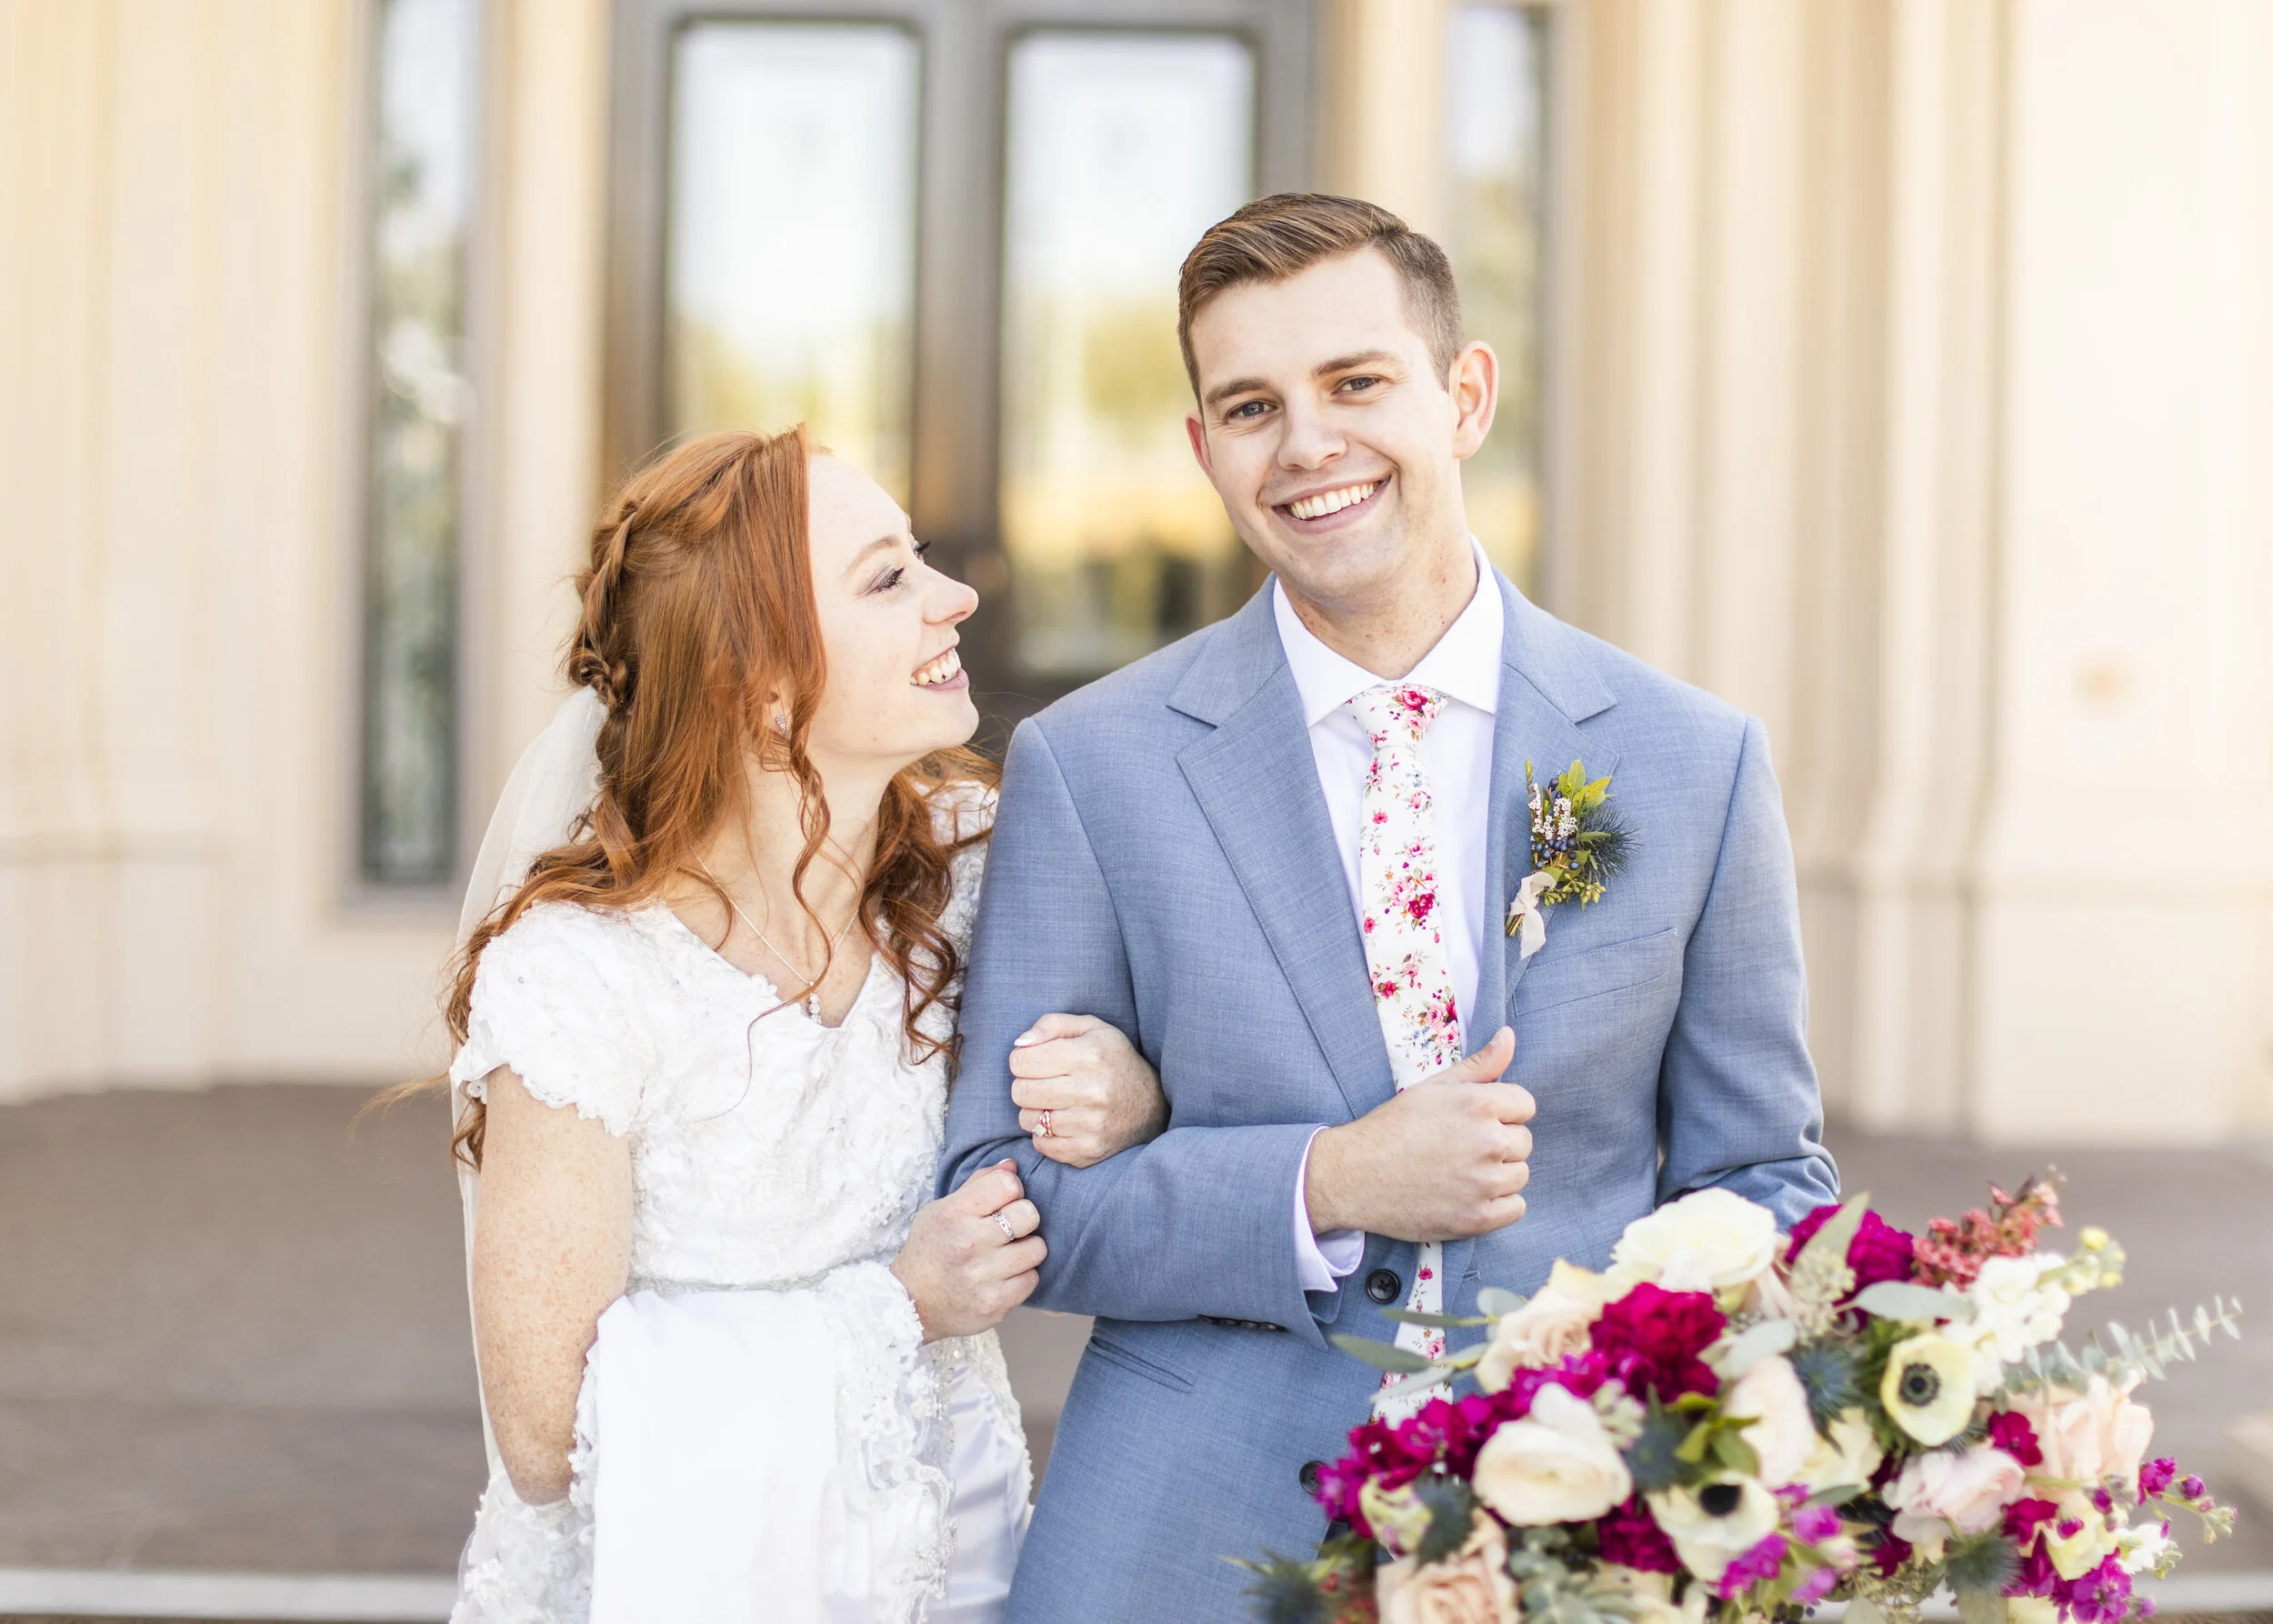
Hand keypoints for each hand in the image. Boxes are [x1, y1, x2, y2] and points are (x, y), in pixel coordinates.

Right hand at [890, 1160, 1044, 1341]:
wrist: (912, 1304)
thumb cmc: (931, 1250)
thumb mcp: (942, 1210)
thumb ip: (978, 1185)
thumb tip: (1012, 1165)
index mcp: (954, 1214)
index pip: (1007, 1184)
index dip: (1011, 1189)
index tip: (1002, 1202)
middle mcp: (968, 1243)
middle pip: (1029, 1214)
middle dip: (1024, 1219)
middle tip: (1010, 1229)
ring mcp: (981, 1276)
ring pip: (1037, 1249)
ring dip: (1027, 1250)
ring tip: (1009, 1254)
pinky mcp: (994, 1304)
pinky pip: (1032, 1280)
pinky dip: (1022, 1277)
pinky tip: (1005, 1276)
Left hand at [1010, 1013, 1168, 1168]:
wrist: (1149, 1105)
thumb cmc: (1112, 1061)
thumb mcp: (1090, 1028)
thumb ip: (1052, 1024)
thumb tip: (1020, 1043)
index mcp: (1088, 1055)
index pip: (1021, 1061)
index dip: (1022, 1059)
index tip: (1035, 1062)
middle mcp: (1091, 1090)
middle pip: (1021, 1091)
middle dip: (1025, 1085)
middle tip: (1042, 1083)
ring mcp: (1090, 1124)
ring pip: (1028, 1120)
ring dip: (1034, 1111)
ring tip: (1054, 1103)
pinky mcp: (1089, 1150)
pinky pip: (1041, 1145)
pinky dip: (1044, 1135)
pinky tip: (1061, 1123)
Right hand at [1303, 1027, 1532, 1240]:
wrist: (1354, 1175)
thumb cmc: (1392, 1127)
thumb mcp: (1433, 1087)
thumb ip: (1479, 1064)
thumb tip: (1509, 1036)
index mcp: (1479, 1104)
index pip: (1526, 1105)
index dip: (1502, 1112)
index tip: (1475, 1122)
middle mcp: (1488, 1142)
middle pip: (1523, 1142)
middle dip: (1499, 1143)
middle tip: (1461, 1149)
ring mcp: (1484, 1183)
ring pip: (1520, 1175)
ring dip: (1499, 1175)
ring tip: (1461, 1172)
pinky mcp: (1478, 1218)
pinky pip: (1516, 1209)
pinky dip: (1497, 1205)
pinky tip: (1469, 1196)